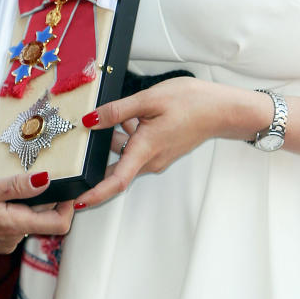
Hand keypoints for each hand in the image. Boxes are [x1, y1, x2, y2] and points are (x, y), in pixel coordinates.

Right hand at [0, 170, 73, 254]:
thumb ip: (16, 186)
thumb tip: (45, 179)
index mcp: (11, 226)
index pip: (58, 224)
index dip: (68, 205)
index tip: (66, 186)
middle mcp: (12, 239)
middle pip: (46, 220)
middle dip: (45, 198)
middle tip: (32, 176)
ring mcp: (3, 243)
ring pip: (29, 220)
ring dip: (24, 203)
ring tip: (3, 188)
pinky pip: (14, 225)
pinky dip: (10, 210)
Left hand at [76, 77, 261, 208]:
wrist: (222, 109)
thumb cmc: (192, 103)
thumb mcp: (149, 99)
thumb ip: (117, 111)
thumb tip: (91, 121)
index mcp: (145, 150)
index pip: (116, 181)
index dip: (95, 193)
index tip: (77, 199)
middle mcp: (151, 160)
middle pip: (116, 164)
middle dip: (102, 150)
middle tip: (92, 131)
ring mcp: (158, 157)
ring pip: (127, 152)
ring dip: (119, 135)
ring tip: (127, 110)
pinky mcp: (163, 151)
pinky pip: (138, 147)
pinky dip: (132, 132)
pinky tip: (137, 113)